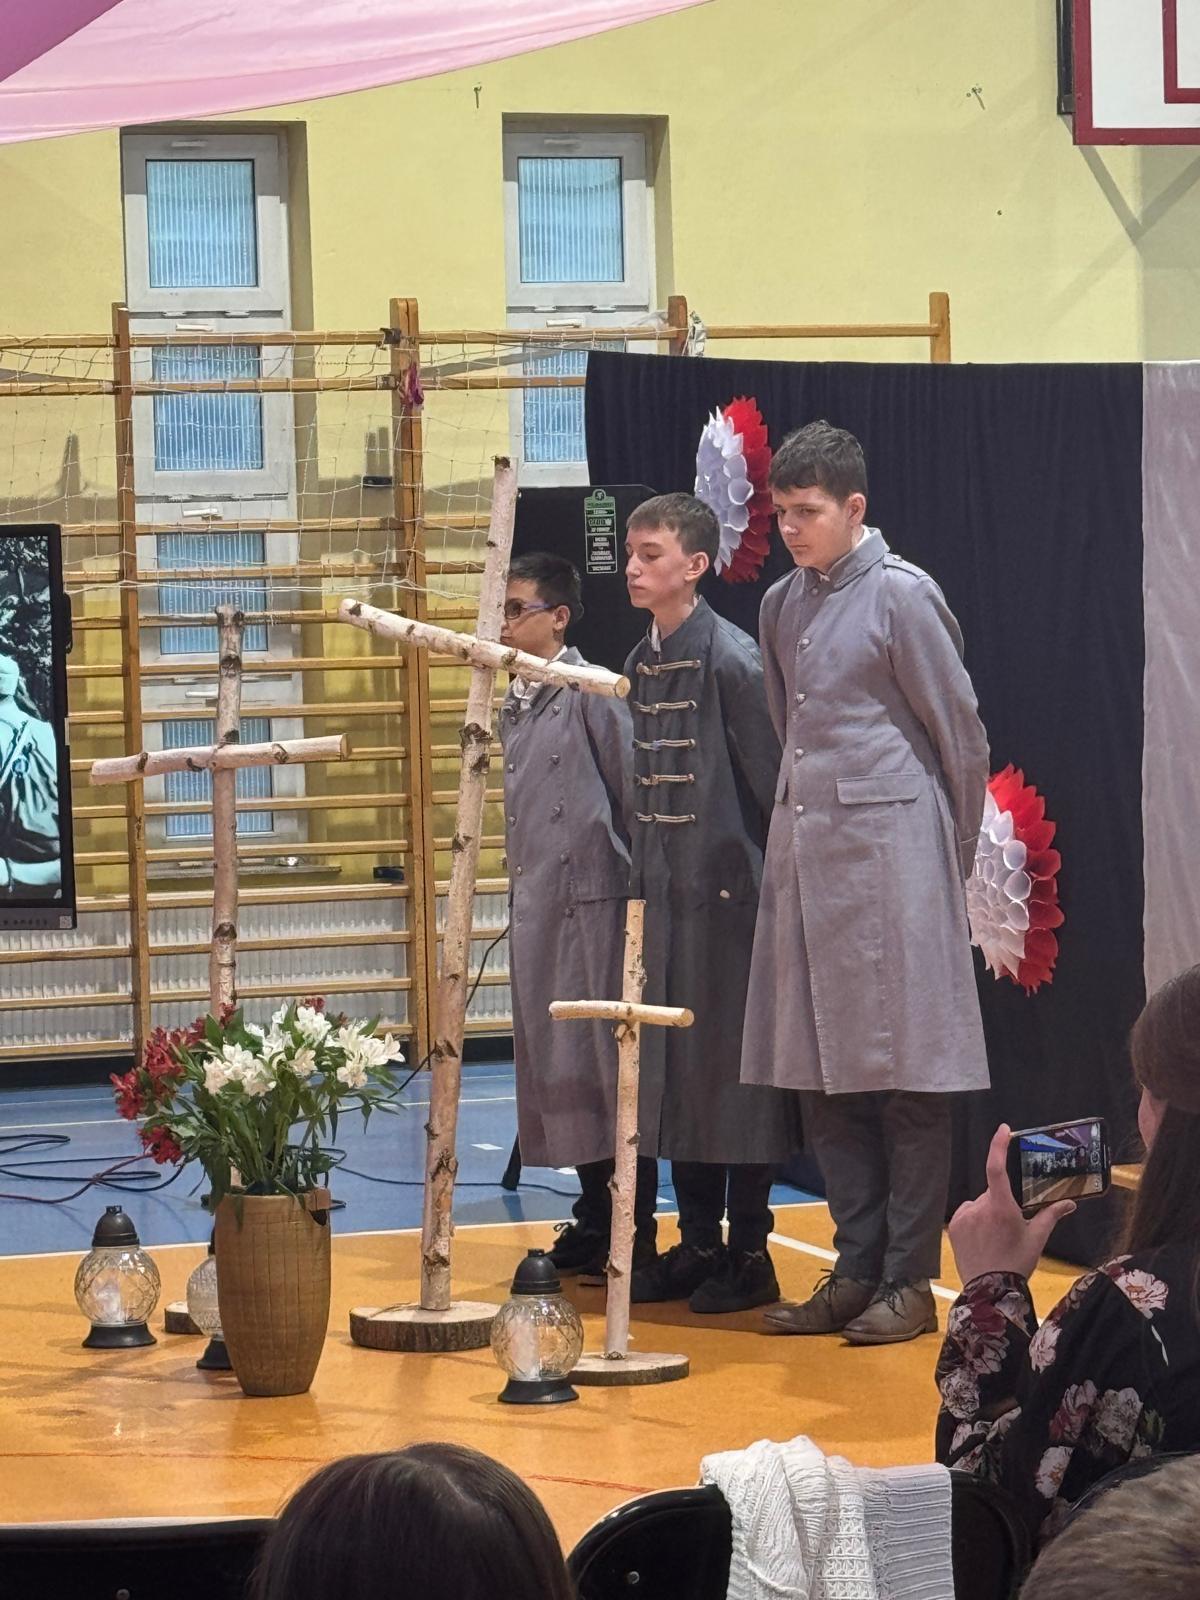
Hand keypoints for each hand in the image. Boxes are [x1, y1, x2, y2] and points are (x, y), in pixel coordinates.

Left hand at [948, 1124, 1075, 1286]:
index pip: (997, 1168)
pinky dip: (974, 1220)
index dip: (998, 1146)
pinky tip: (982, 1240)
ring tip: (995, 1238)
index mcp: (1001, 1207)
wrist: (989, 1291)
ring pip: (979, 1204)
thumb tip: (1069, 1204)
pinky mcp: (954, 1226)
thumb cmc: (1016, 1263)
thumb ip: (1051, 1216)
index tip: (1003, 1130)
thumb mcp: (1037, 1239)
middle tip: (1010, 1226)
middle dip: (1001, 1203)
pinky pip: (967, 1213)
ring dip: (987, 1213)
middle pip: (992, 1193)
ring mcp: (964, 1216)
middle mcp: (980, 1207)